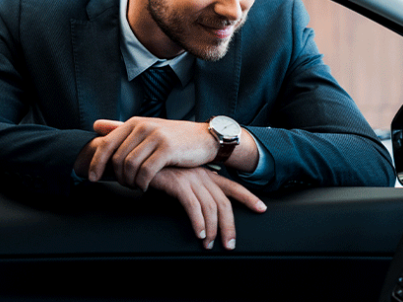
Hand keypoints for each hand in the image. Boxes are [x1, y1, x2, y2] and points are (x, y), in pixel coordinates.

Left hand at [87, 117, 216, 189]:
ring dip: (129, 181)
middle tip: (126, 185)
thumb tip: (95, 125)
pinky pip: (146, 171)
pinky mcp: (167, 149)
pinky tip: (145, 187)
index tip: (92, 178)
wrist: (206, 138)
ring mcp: (155, 137)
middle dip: (117, 176)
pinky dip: (142, 183)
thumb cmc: (175, 137)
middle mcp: (143, 127)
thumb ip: (121, 128)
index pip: (106, 144)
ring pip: (129, 166)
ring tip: (136, 186)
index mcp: (134, 123)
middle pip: (117, 158)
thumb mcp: (147, 128)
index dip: (96, 163)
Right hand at [150, 166, 266, 249]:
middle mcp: (203, 176)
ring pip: (211, 207)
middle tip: (230, 244)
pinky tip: (198, 234)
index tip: (261, 208)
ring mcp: (191, 178)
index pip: (233, 187)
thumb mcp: (183, 181)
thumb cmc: (160, 172)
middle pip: (224, 203)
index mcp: (207, 175)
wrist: (140, 159)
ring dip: (212, 229)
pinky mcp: (177, 183)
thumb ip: (195, 193)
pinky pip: (193, 206)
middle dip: (230, 226)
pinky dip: (198, 222)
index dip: (248, 197)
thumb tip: (204, 213)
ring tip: (209, 244)